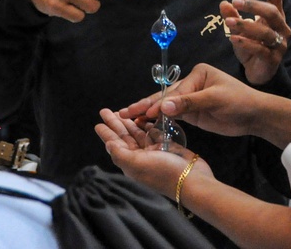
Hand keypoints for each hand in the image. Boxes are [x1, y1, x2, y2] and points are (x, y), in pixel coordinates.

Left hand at [96, 108, 212, 197]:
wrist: (192, 180)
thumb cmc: (164, 173)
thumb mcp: (138, 164)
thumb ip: (120, 153)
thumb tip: (107, 144)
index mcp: (131, 162)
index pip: (115, 144)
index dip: (106, 133)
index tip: (98, 123)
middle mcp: (140, 157)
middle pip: (124, 137)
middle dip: (116, 124)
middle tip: (106, 111)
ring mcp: (154, 151)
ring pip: (138, 134)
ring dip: (130, 123)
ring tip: (122, 112)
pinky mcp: (167, 146)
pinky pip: (154, 133)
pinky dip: (148, 125)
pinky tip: (143, 118)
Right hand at [120, 63, 262, 137]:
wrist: (256, 115)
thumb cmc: (239, 101)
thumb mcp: (215, 100)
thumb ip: (190, 103)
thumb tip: (163, 107)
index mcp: (197, 74)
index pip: (173, 91)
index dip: (157, 103)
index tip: (143, 113)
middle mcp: (191, 84)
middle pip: (165, 96)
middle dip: (145, 105)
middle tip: (124, 113)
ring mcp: (191, 98)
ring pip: (166, 106)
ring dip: (148, 113)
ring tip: (128, 119)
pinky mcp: (193, 112)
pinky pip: (174, 115)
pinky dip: (160, 120)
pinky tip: (145, 124)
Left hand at [220, 0, 290, 84]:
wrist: (257, 72)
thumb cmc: (251, 46)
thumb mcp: (240, 29)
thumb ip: (233, 16)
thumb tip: (224, 3)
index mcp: (276, 17)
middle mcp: (282, 29)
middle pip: (272, 12)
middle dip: (254, 5)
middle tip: (235, 1)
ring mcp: (279, 45)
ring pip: (266, 32)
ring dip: (246, 25)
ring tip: (228, 22)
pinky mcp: (273, 60)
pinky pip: (261, 50)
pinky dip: (246, 43)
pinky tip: (233, 38)